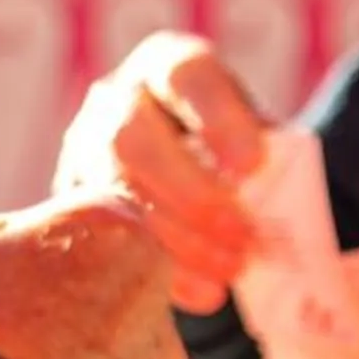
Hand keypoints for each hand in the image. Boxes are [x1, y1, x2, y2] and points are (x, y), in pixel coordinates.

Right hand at [52, 34, 267, 316]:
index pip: (188, 77)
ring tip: (226, 272)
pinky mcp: (72, 201)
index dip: (217, 118)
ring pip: (111, 191)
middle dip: (189, 192)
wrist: (188, 173)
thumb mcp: (255, 139)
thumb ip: (271, 160)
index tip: (252, 165)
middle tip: (241, 236)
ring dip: (172, 237)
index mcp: (171, 66)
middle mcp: (118, 98)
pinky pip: (98, 235)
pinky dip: (152, 268)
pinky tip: (195, 292)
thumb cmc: (234, 154)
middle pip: (132, 137)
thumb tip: (286, 206)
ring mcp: (85, 149)